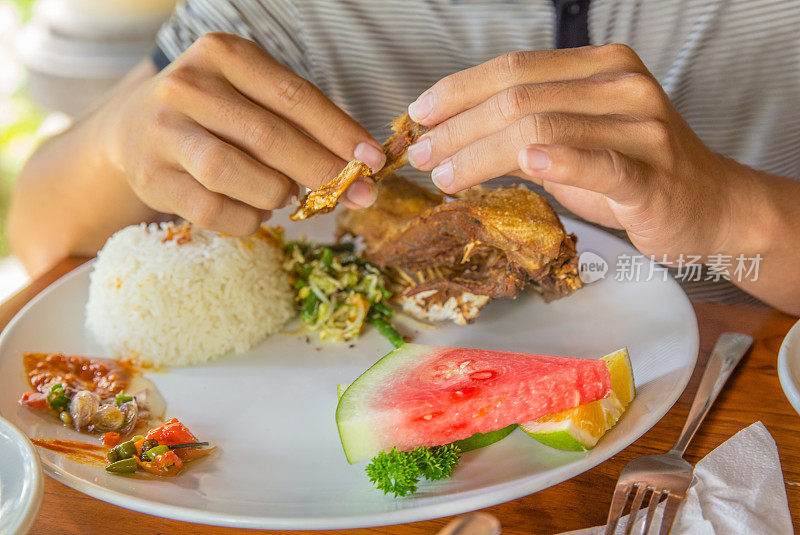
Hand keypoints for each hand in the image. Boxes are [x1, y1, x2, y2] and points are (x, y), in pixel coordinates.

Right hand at [105, 32, 384, 233]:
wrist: (134, 129)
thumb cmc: (215, 113)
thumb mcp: (252, 95)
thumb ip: (299, 123)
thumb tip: (358, 168)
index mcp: (222, 55)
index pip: (294, 96)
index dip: (339, 132)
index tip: (373, 159)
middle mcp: (187, 86)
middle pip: (268, 137)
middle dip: (322, 171)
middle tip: (358, 194)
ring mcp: (164, 132)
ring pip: (234, 173)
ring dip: (276, 194)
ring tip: (286, 195)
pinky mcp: (152, 177)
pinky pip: (213, 210)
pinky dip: (247, 218)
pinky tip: (257, 211)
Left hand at [405, 44, 742, 260]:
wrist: (709, 207)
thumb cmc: (633, 173)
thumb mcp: (574, 142)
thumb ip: (523, 132)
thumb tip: (453, 136)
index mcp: (600, 67)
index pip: (514, 69)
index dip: (458, 90)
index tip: (418, 115)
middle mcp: (621, 86)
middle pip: (518, 98)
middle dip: (457, 129)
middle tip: (420, 156)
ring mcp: (641, 127)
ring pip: (542, 128)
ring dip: (479, 154)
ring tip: (444, 177)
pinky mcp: (652, 175)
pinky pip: (600, 164)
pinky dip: (560, 162)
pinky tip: (526, 164)